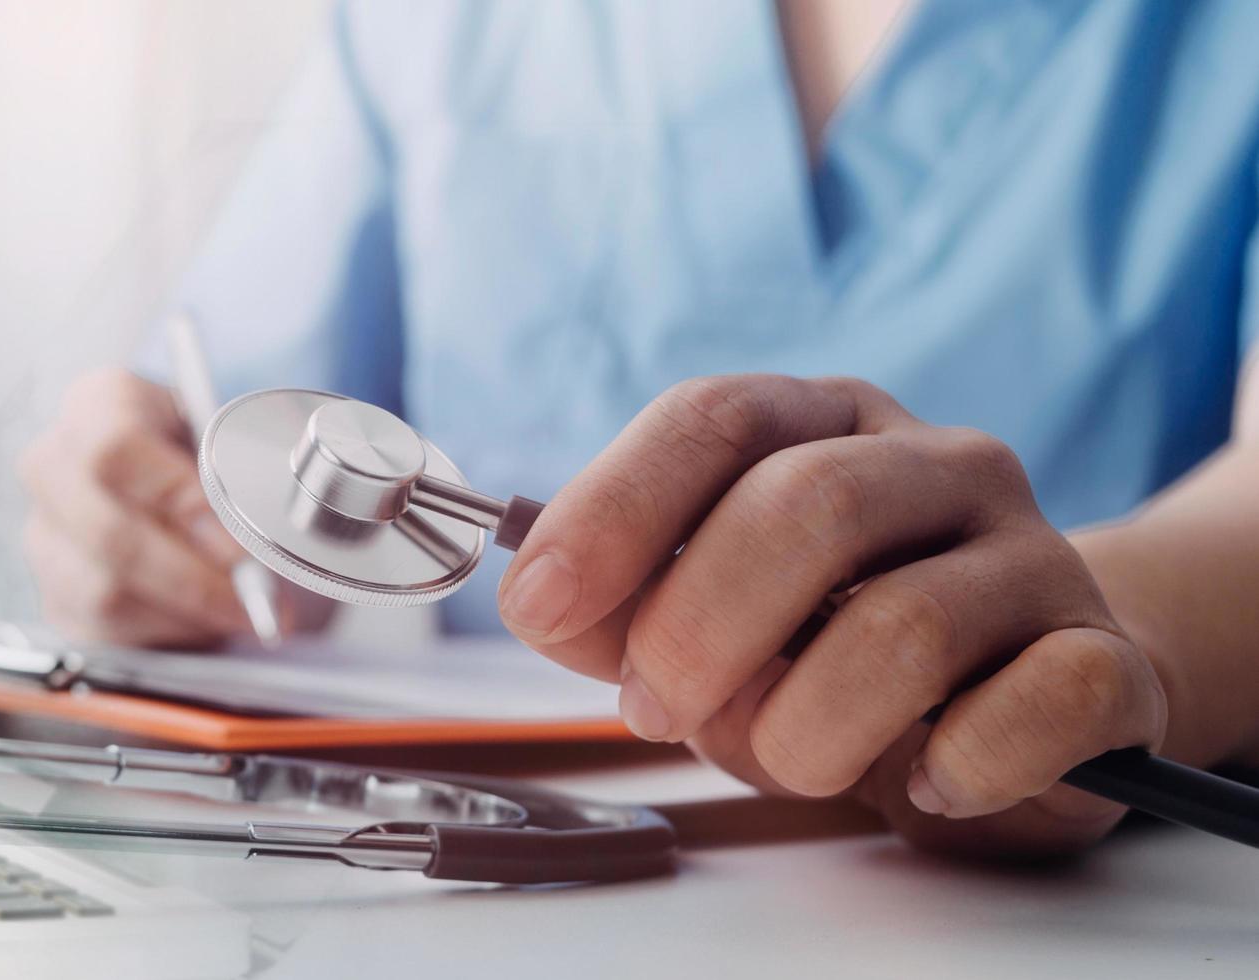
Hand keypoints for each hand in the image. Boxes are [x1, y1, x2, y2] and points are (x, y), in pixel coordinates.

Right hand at [19, 369, 318, 648]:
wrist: (185, 488)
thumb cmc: (211, 457)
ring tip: (243, 612)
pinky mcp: (56, 598)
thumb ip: (248, 468)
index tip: (237, 536)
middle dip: (191, 575)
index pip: (115, 447)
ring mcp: (45, 535)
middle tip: (255, 598)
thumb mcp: (233, 437)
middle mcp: (53, 465)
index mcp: (97, 402)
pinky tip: (206, 620)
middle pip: (105, 530)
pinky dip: (166, 635)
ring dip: (186, 612)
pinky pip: (105, 632)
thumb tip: (275, 530)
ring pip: (103, 591)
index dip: (177, 497)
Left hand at [498, 375, 1168, 856]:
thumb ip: (616, 608)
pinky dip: (960, 762)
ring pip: (907, 622)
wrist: (1018, 709)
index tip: (538, 604)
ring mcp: (1035, 555)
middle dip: (699, 627)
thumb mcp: (703, 623)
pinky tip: (926, 781)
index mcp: (824, 425)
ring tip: (789, 758)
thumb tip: (546, 603)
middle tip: (657, 708)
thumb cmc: (831, 654)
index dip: (613, 510)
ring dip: (807, 722)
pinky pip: (1036, 701)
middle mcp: (939, 465)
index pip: (713, 417)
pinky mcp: (1107, 658)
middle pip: (805, 506)